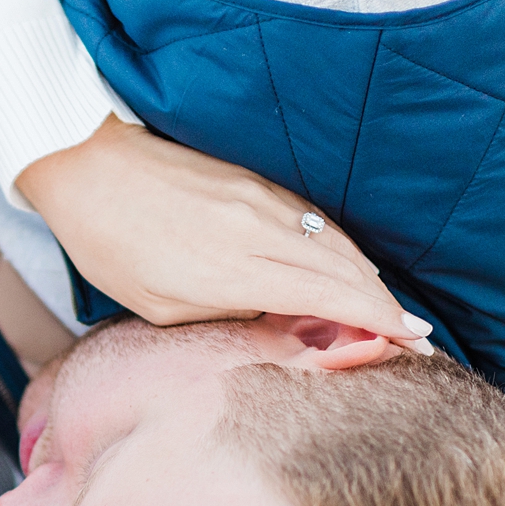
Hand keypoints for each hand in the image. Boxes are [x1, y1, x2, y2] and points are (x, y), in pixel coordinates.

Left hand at [15, 117, 433, 350]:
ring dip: (368, 277)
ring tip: (391, 310)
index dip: (378, 320)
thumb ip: (226, 317)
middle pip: (345, 269)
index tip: (412, 343)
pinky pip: (313, 219)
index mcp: (232, 269)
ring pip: (334, 242)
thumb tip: (280, 323)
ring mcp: (260, 199)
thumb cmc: (110, 243)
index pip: (329, 296)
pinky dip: (340, 247)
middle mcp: (257, 230)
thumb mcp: (160, 306)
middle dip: (387, 306)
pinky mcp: (254, 180)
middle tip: (417, 339)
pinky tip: (350, 267)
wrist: (87, 163)